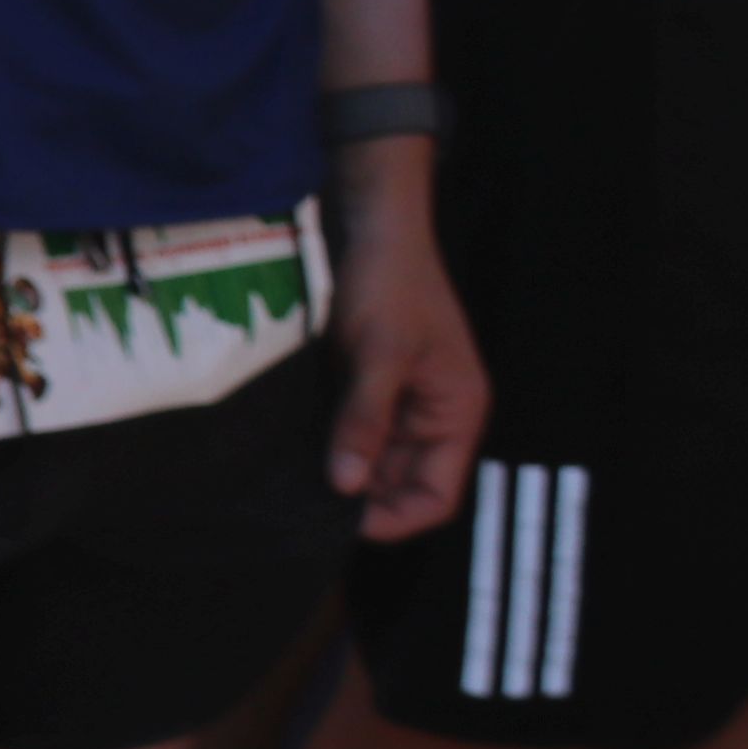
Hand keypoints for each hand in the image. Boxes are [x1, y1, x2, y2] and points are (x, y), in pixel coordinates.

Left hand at [319, 147, 487, 539]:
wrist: (371, 224)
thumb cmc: (389, 282)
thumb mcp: (380, 354)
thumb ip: (365, 420)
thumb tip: (347, 487)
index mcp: (457, 414)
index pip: (437, 497)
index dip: (395, 519)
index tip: (342, 524)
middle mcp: (432, 416)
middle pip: (400, 485)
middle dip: (360, 499)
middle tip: (301, 509)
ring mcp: (399, 401)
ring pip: (370, 461)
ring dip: (339, 472)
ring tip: (291, 486)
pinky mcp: (367, 385)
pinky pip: (351, 431)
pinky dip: (327, 443)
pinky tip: (290, 452)